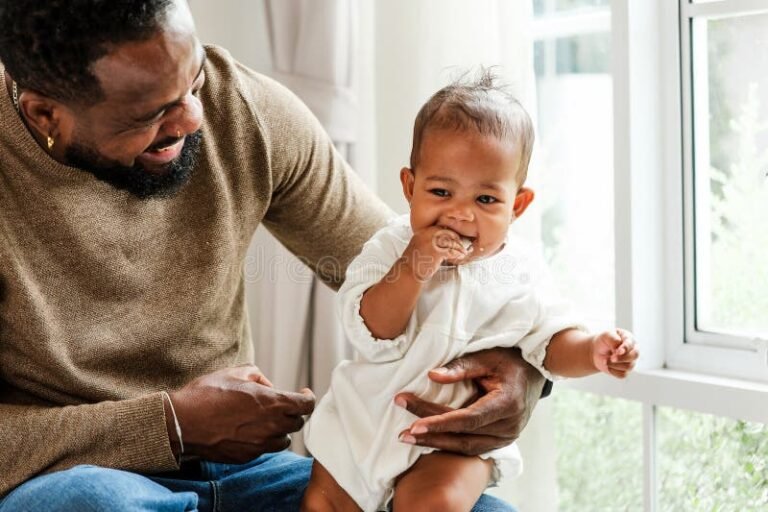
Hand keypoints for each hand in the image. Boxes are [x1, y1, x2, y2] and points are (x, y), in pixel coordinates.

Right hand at [166, 365, 314, 463]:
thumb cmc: (207, 394)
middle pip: (297, 423)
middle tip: (282, 406)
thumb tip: (267, 385)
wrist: (182, 422)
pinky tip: (248, 431)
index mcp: (272, 403)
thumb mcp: (235, 372)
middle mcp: (270, 426)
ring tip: (266, 420)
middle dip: (293, 413)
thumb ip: (258, 375)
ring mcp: (259, 444)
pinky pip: (263, 450)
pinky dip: (262, 441)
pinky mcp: (246, 457)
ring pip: (283, 440)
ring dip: (280, 430)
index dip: (309, 398)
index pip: (306, 405)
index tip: (304, 393)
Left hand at [394, 348, 543, 455]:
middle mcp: (509, 426)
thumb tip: (431, 376)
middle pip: (463, 436)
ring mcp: (507, 437)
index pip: (469, 419)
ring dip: (436, 444)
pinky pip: (472, 448)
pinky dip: (449, 445)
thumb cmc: (509, 360)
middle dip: (431, 435)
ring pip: (466, 447)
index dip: (441, 423)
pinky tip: (428, 441)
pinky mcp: (501, 441)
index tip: (415, 425)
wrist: (534, 372)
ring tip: (408, 438)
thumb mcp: (487, 356)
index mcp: (507, 403)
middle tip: (402, 433)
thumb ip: (460, 367)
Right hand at [403, 226, 469, 280]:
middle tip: (461, 245)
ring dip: (459, 247)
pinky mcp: (437, 252)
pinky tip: (460, 256)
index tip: (454, 238)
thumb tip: (443, 241)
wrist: (409, 272)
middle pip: (447, 233)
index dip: (449, 233)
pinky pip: (451, 251)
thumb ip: (428, 241)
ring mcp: (432, 242)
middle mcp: (427, 235)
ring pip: (451, 242)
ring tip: (463, 252)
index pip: (439, 228)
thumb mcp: (418, 246)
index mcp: (422, 232)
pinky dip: (457, 254)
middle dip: (456, 239)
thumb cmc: (414, 262)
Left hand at [591, 328, 637, 377]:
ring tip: (604, 361)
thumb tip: (619, 349)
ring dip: (614, 365)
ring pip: (628, 366)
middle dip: (622, 358)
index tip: (617, 351)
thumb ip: (614, 339)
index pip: (631, 345)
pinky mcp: (625, 370)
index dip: (625, 348)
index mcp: (630, 340)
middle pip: (634, 356)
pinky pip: (622, 374)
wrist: (597, 350)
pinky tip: (608, 366)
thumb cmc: (604, 340)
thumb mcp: (607, 335)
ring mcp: (630, 361)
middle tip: (611, 358)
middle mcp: (633, 351)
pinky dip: (613, 371)